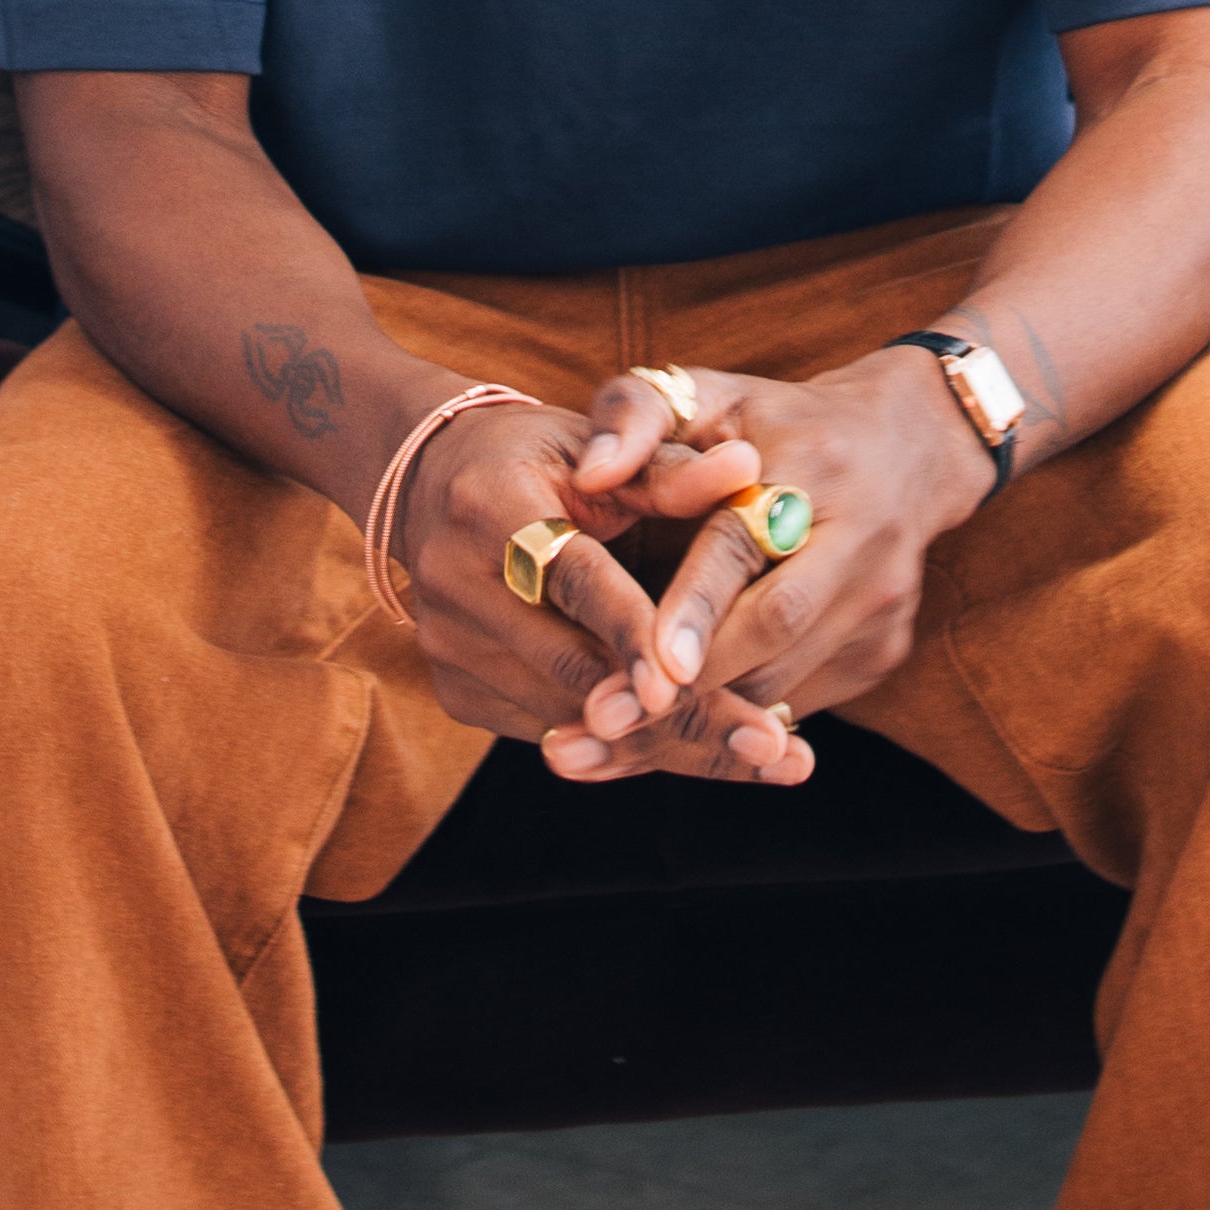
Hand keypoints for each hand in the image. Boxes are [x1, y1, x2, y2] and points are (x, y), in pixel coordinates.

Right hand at [384, 391, 814, 789]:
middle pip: (576, 671)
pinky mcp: (455, 689)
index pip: (574, 581)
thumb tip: (749, 467)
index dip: (631, 634)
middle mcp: (455, 583)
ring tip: (767, 760)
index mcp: (492, 507)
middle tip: (775, 748)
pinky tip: (706, 754)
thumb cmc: (542, 457)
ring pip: (569, 718)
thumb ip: (672, 472)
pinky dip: (624, 747)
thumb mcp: (601, 448)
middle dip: (680, 715)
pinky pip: (551, 729)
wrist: (434, 483)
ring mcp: (449, 645)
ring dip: (667, 746)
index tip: (686, 682)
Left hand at [539, 351, 994, 780]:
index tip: (650, 660)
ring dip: (691, 722)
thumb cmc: (776, 419)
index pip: (746, 545)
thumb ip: (637, 413)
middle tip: (595, 721)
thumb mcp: (710, 392)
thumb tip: (590, 472)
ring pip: (779, 685)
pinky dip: (728, 728)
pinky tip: (659, 742)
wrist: (909, 448)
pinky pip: (796, 703)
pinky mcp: (882, 651)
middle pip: (769, 631)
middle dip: (682, 685)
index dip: (696, 605)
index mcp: (812, 468)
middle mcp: (858, 542)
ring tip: (599, 749)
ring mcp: (878, 605)